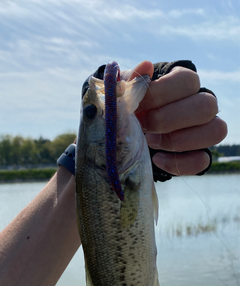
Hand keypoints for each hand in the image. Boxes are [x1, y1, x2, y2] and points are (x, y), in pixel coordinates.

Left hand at [130, 61, 227, 175]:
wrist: (126, 135)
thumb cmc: (129, 108)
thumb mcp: (125, 93)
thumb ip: (131, 81)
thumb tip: (146, 67)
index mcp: (184, 84)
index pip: (188, 81)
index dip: (162, 93)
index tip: (138, 105)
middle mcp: (201, 105)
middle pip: (206, 106)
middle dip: (169, 119)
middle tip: (144, 125)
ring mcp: (204, 132)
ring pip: (214, 132)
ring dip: (178, 140)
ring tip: (150, 141)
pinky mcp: (199, 156)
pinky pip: (202, 161)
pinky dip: (178, 163)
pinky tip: (157, 159)